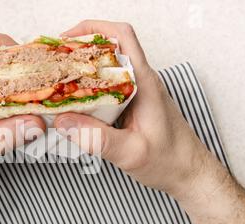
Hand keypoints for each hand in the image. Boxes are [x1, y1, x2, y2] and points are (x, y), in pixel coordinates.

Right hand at [54, 20, 217, 199]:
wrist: (190, 173)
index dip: (93, 29)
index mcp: (144, 83)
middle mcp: (140, 82)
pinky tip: (73, 104)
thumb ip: (97, 138)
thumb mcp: (131, 152)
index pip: (122, 37)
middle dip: (79, 52)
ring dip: (82, 73)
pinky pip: (106, 90)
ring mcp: (136, 93)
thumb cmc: (170, 161)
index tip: (66, 38)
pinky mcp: (132, 105)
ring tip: (57, 83)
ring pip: (105, 71)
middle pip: (108, 51)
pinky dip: (88, 91)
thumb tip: (63, 122)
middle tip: (54, 65)